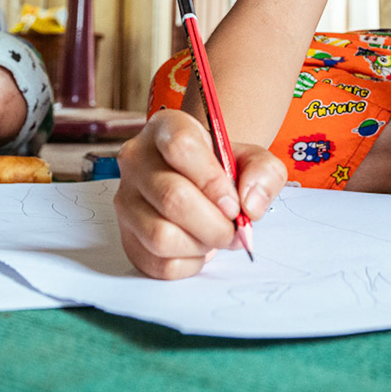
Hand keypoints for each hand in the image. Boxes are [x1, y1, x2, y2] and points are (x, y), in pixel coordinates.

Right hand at [114, 109, 286, 279]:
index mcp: (166, 128)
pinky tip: (198, 246)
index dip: (212, 181)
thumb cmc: (222, 168)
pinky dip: (189, 263)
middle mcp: (137, 160)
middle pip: (172, 197)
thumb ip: (264, 172)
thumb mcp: (252, 158)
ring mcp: (126, 200)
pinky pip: (158, 263)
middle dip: (214, 224)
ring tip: (214, 236)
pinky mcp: (127, 237)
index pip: (182, 147)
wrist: (200, 184)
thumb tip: (249, 205)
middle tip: (234, 230)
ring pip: (161, 236)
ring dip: (201, 245)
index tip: (233, 203)